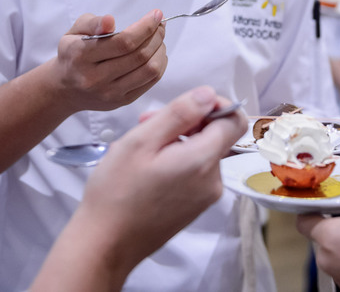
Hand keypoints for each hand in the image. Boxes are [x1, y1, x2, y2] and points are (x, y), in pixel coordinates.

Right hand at [51, 9, 167, 111]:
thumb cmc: (73, 54)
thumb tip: (110, 20)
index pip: (123, 42)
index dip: (145, 27)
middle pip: (139, 56)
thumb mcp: (74, 32)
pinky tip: (157, 53)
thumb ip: (92, 23)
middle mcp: (95, 78)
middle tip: (160, 25)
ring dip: (160, 50)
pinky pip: (150, 82)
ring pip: (149, 70)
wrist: (65, 88)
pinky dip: (160, 64)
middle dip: (156, 36)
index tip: (156, 14)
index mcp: (81, 56)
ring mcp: (110, 93)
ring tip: (159, 39)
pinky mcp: (122, 101)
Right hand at [74, 86, 245, 273]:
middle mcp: (212, 181)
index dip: (214, 105)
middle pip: (214, 136)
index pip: (234, 121)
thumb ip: (179, 113)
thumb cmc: (116, 192)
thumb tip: (208, 94)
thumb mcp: (142, 141)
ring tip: (139, 148)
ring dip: (176, 142)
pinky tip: (145, 168)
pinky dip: (175, 161)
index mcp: (203, 161)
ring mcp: (204, 198)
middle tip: (147, 124)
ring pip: (201, 153)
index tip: (185, 105)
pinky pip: (193, 173)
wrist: (105, 245)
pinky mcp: (193, 208)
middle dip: (186, 123)